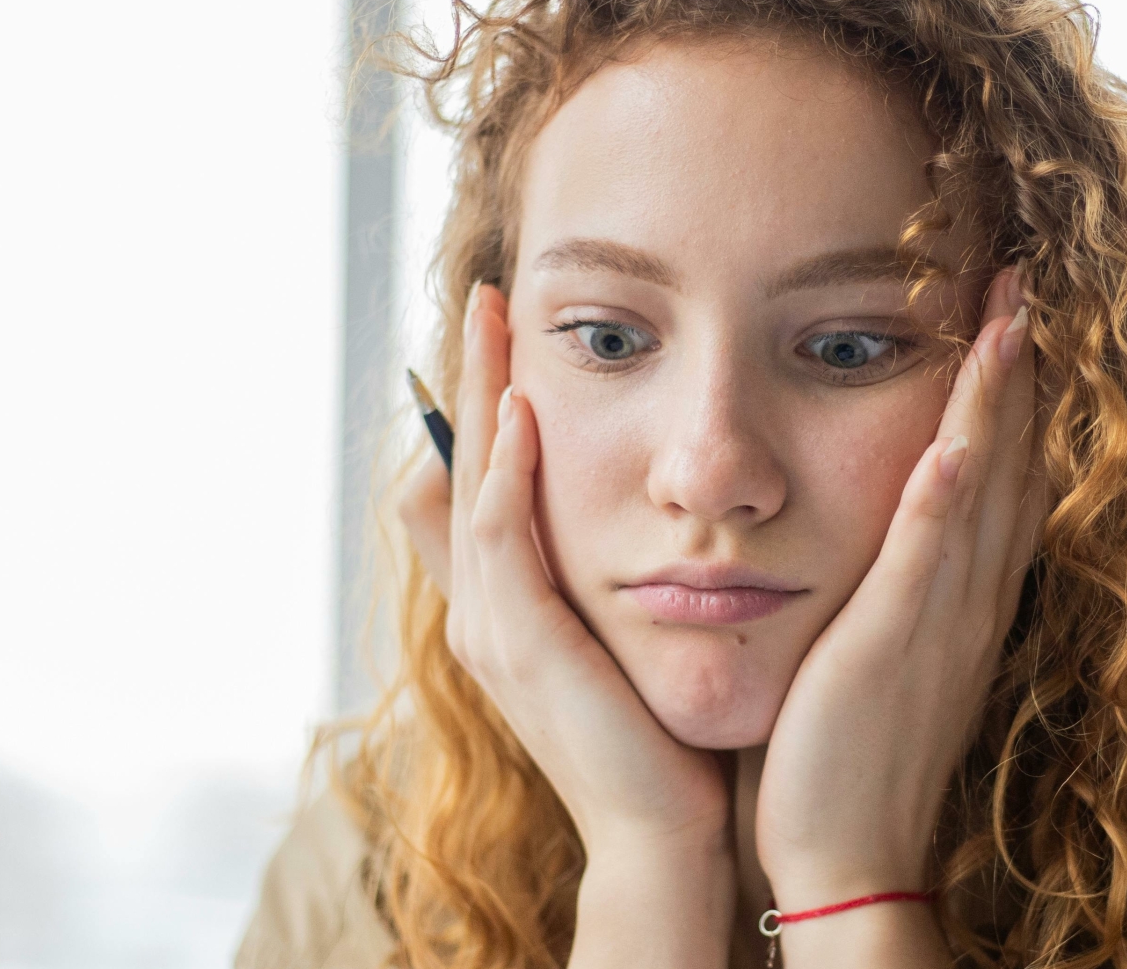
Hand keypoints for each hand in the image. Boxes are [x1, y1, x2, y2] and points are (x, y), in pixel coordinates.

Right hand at [396, 284, 735, 967]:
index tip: (509, 322)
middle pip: (458, 465)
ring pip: (471, 487)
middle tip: (486, 294)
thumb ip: (624, 575)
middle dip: (472, 377)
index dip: (485, 399)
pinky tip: (526, 421)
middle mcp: (484, 610)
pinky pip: (500, 542)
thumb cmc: (665, 735)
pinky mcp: (522, 648)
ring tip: (495, 324)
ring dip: (482, 400)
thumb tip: (644, 511)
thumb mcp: (634, 636)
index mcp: (508, 604)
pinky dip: (506, 477)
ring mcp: (493, 630)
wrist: (668, 833)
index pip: (478, 478)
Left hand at [754, 269, 1045, 929]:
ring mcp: (940, 620)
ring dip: (998, 397)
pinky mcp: (894, 646)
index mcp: (960, 601)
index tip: (1010, 315)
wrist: (847, 860)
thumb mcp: (877, 656)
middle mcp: (968, 600)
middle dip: (1019, 368)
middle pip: (1010, 462)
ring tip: (1009, 309)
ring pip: (983, 487)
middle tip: (1024, 275)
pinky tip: (959, 434)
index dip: (1009, 395)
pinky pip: (930, 556)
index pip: (999, 477)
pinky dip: (949, 493)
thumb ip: (885, 592)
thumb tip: (869, 536)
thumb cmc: (844, 762)